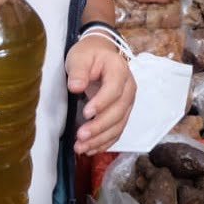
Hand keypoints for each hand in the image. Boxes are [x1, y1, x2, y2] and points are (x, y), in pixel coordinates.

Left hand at [67, 34, 136, 154]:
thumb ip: (78, 71)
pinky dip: (105, 142)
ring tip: (81, 148)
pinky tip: (91, 149)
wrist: (100, 54)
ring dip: (100, 139)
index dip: (102, 103)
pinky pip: (117, 131)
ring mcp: (128, 103)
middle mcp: (128, 88)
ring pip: (118, 125)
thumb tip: (75, 87)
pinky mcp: (123, 113)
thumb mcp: (79, 56)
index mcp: (119, 70)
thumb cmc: (89, 54)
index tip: (86, 113)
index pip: (114, 90)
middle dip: (99, 126)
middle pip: (118, 111)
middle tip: (80, 136)